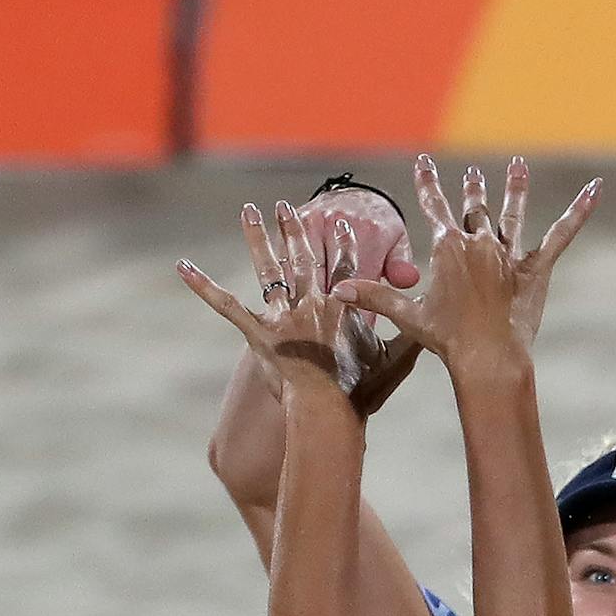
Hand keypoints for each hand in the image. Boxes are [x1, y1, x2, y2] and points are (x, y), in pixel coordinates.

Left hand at [178, 202, 416, 416]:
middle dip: (296, 228)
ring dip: (258, 237)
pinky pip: (226, 305)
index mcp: (342, 306)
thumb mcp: (396, 362)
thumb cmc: (361, 391)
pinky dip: (203, 286)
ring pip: (268, 269)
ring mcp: (283, 316)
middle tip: (287, 205)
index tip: (341, 220)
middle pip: (303, 256)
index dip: (343, 241)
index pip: (344, 265)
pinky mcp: (257, 334)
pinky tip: (182, 267)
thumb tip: (433, 323)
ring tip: (250, 211)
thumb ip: (411, 336)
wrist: (326, 410)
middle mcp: (311, 302)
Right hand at [332, 156, 599, 380]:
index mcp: (448, 248)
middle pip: (474, 208)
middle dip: (473, 189)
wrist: (486, 357)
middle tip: (474, 172)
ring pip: (512, 214)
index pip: (434, 207)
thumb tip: (338, 290)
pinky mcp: (536, 269)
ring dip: (514, 188)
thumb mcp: (408, 316)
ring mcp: (508, 254)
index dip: (429, 183)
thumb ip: (375, 296)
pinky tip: (595, 190)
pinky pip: (560, 235)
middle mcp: (478, 243)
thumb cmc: (446, 340)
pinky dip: (578, 212)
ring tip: (517, 165)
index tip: (425, 162)